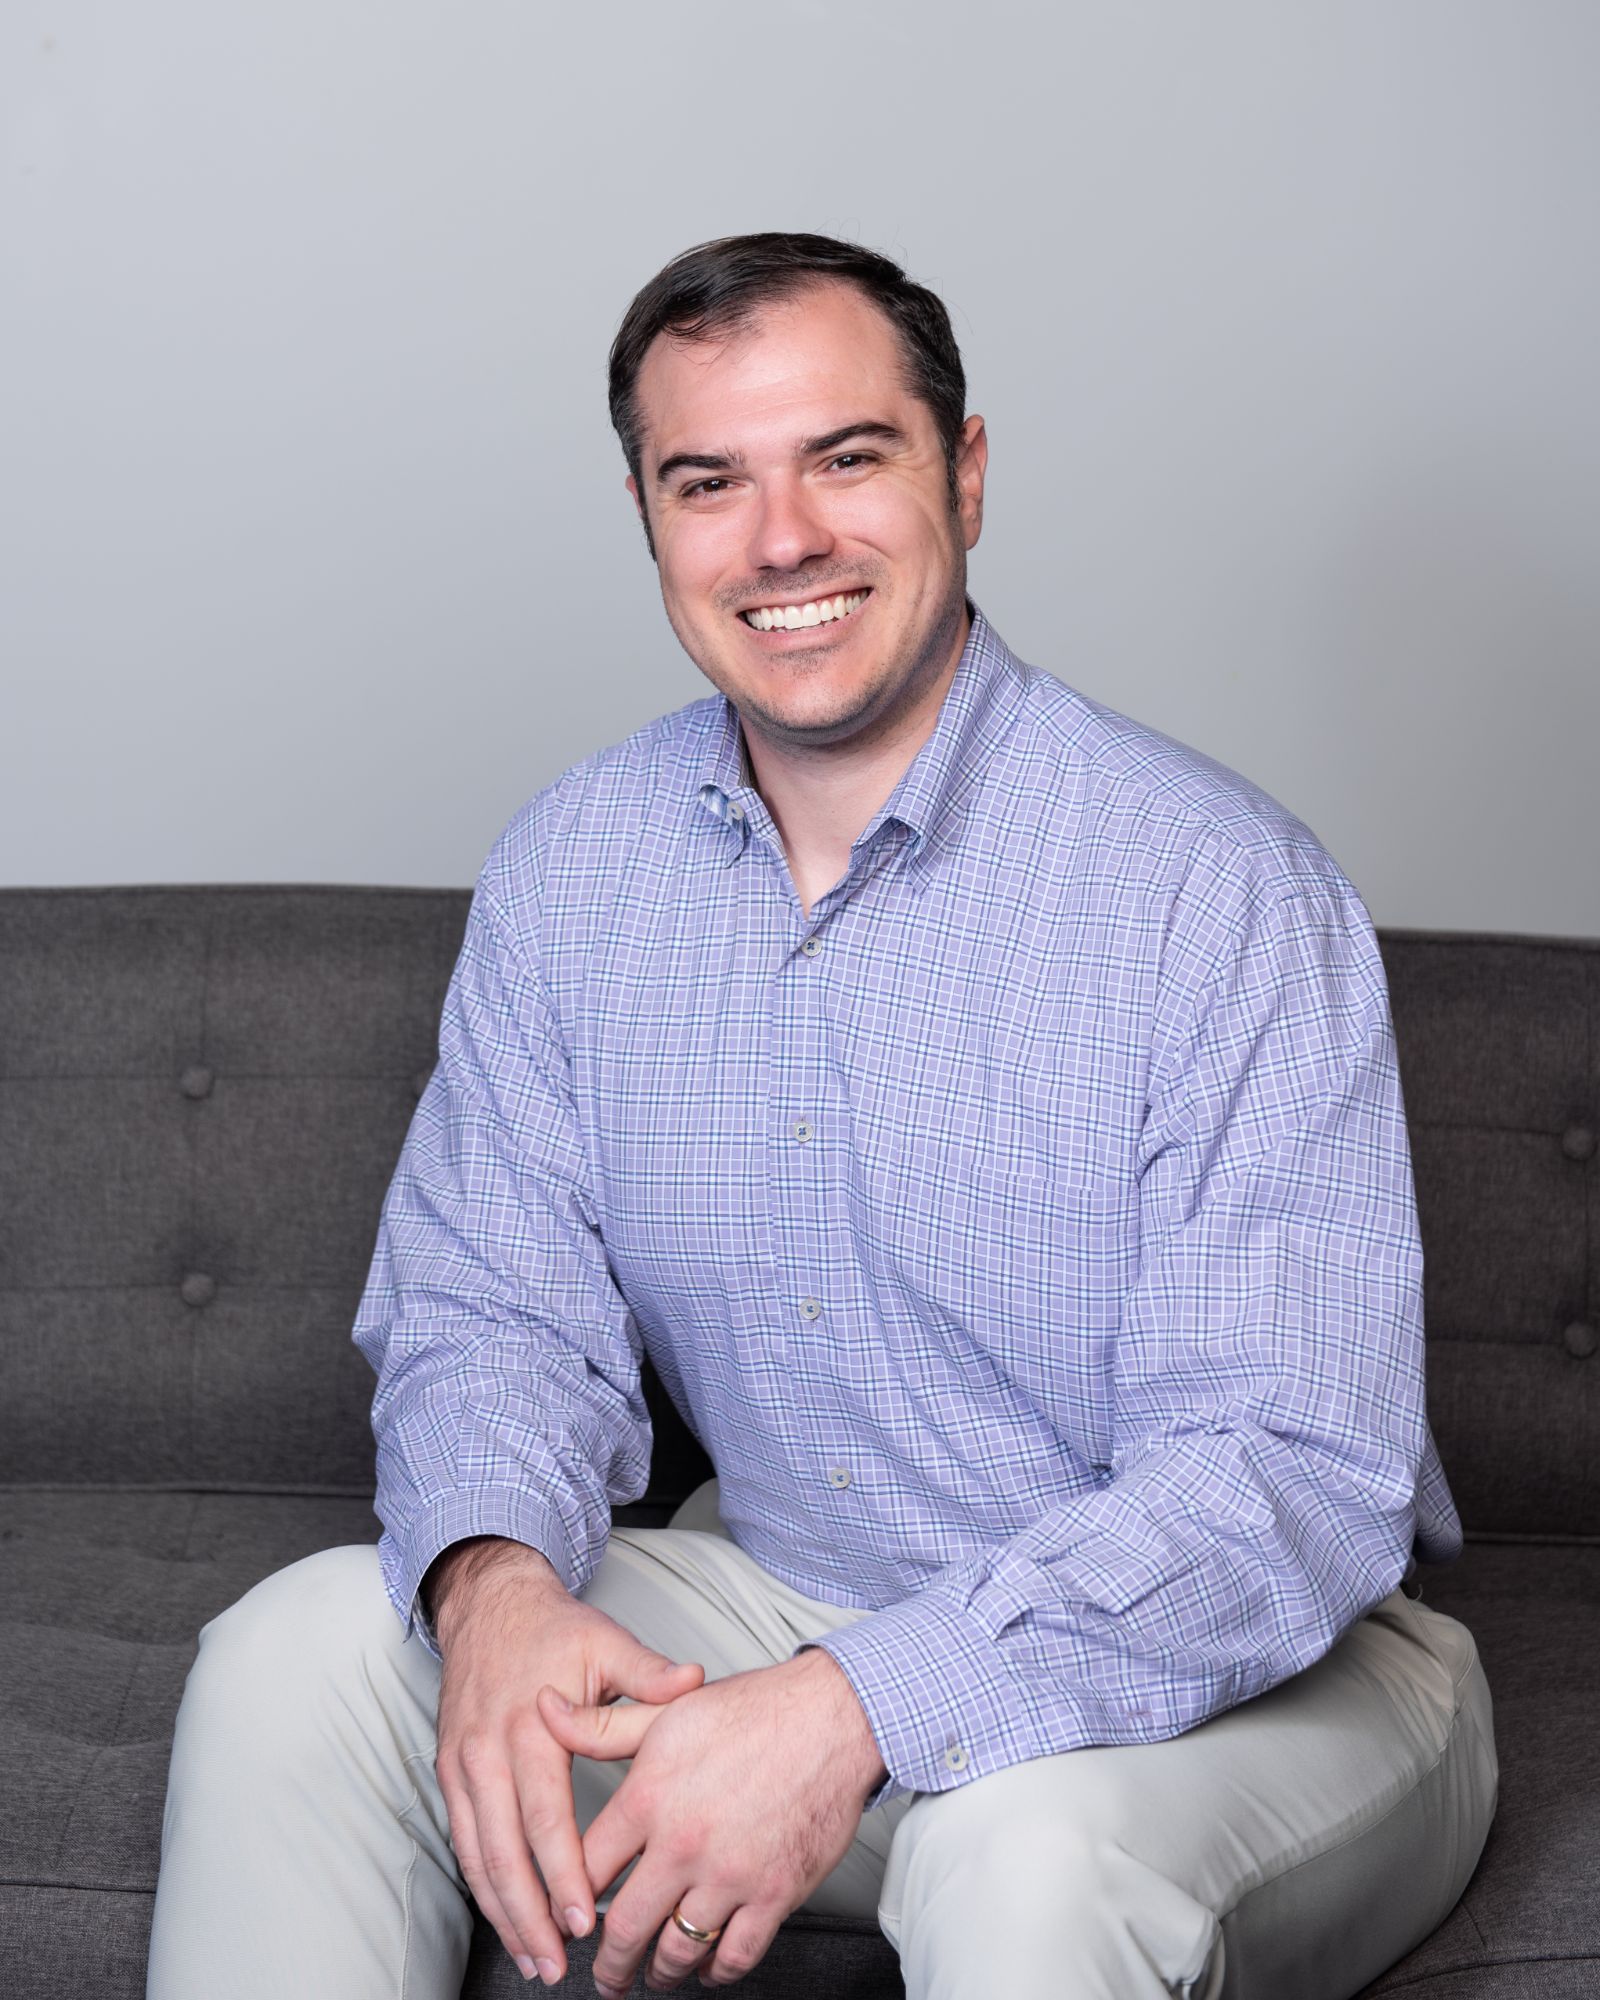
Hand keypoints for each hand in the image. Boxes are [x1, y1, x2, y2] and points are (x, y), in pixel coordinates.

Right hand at [429, 1539, 705, 1986]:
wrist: (489, 1603)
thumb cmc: (552, 1627)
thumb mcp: (605, 1640)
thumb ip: (647, 1673)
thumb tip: (694, 1680)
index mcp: (531, 1727)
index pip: (545, 1815)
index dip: (562, 1871)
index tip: (583, 1917)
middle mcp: (488, 1752)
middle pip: (505, 1851)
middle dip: (530, 1914)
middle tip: (558, 1964)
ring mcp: (463, 1765)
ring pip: (477, 1855)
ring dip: (503, 1912)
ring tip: (534, 1959)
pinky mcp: (450, 1772)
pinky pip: (462, 1840)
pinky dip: (482, 1885)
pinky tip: (505, 1916)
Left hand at [537, 1647, 887, 1993]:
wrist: (832, 1717)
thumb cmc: (754, 1710)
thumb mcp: (666, 1711)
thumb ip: (600, 1727)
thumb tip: (545, 1712)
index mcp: (649, 1796)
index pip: (585, 1871)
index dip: (566, 1903)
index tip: (565, 1920)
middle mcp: (683, 1842)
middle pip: (624, 1928)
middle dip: (606, 1964)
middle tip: (603, 1975)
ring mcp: (730, 1874)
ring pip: (676, 1951)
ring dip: (658, 1974)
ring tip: (651, 1976)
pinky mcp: (774, 1894)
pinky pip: (734, 1957)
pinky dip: (714, 1973)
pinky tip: (706, 1967)